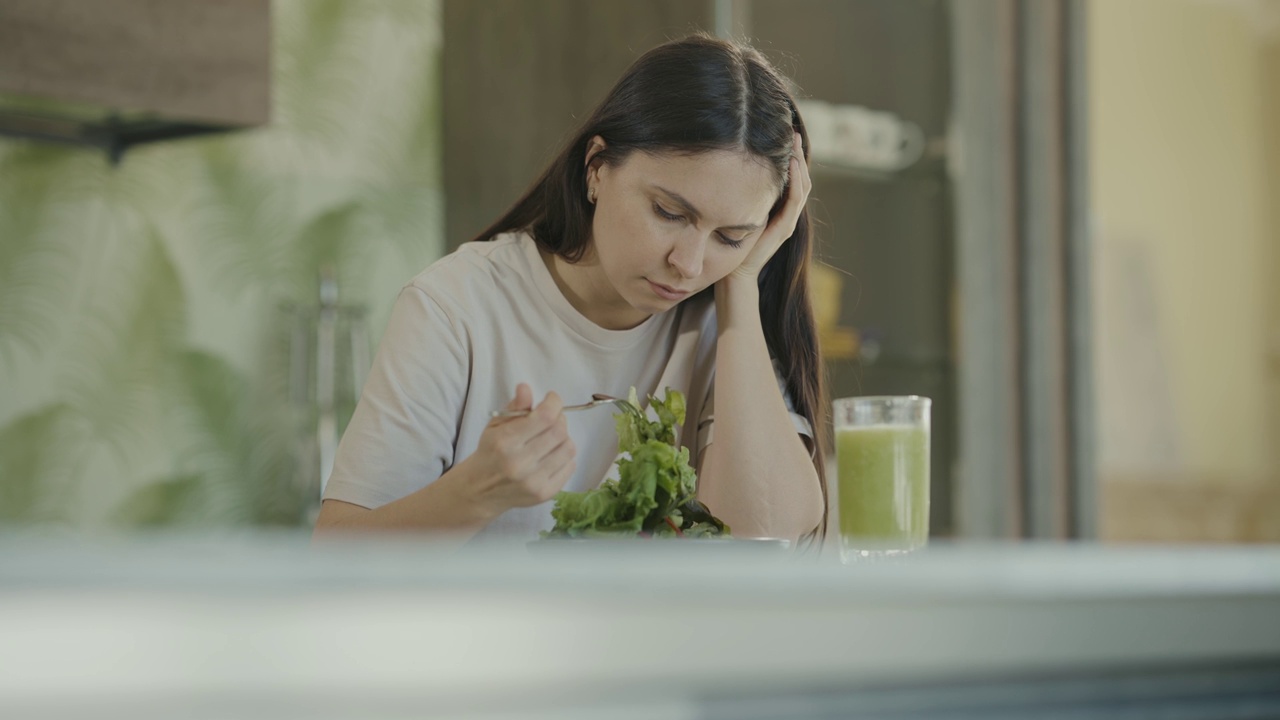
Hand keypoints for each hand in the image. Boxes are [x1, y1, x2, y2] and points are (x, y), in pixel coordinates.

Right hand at [460, 384, 576, 515]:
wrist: (481, 490)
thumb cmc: (491, 452)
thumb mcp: (496, 425)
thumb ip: (515, 407)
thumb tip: (526, 388)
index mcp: (505, 442)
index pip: (544, 417)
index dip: (554, 403)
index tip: (552, 399)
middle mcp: (519, 463)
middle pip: (559, 432)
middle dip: (559, 419)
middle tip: (552, 418)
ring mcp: (534, 482)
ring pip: (568, 448)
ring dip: (564, 437)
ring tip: (552, 437)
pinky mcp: (545, 494)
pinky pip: (570, 466)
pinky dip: (565, 456)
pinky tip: (552, 454)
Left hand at [729, 132, 811, 281]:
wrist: (736, 273)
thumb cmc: (733, 244)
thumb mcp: (739, 210)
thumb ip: (743, 194)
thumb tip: (732, 168)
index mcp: (779, 208)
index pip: (792, 177)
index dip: (791, 156)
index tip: (786, 134)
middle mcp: (788, 213)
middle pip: (801, 177)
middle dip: (798, 153)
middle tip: (794, 130)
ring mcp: (789, 220)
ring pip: (802, 185)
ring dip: (800, 162)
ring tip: (796, 141)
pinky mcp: (785, 228)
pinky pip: (795, 200)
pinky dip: (796, 180)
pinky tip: (792, 163)